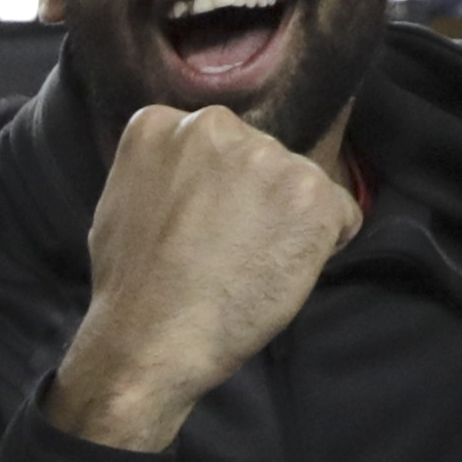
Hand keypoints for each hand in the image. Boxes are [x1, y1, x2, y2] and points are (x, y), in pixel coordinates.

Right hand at [50, 101, 359, 453]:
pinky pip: (340, 215)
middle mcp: (216, 126)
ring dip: (286, 222)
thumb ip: (164, 170)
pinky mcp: (311, 194)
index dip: (215, 187)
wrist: (150, 338)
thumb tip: (196, 173)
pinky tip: (275, 272)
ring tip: (245, 264)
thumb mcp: (122, 200)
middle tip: (223, 247)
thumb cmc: (131, 286)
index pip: (216, 142)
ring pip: (301, 184)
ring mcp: (267, 158)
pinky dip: (320, 246)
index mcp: (163, 123)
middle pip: (261, 157)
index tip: (198, 222)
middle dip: (254, 197)